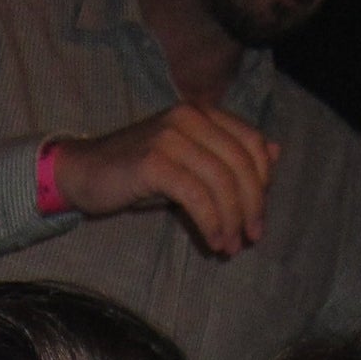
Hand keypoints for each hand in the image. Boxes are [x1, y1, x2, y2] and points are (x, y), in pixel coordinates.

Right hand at [51, 107, 278, 257]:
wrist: (85, 172)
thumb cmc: (140, 171)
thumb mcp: (190, 161)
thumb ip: (227, 157)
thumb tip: (275, 154)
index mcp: (202, 113)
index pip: (251, 143)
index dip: (262, 183)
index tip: (257, 218)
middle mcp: (189, 117)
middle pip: (241, 164)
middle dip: (251, 207)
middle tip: (250, 238)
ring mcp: (171, 137)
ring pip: (221, 182)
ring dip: (231, 220)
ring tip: (229, 246)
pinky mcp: (154, 161)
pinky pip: (196, 195)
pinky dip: (210, 222)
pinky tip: (212, 241)